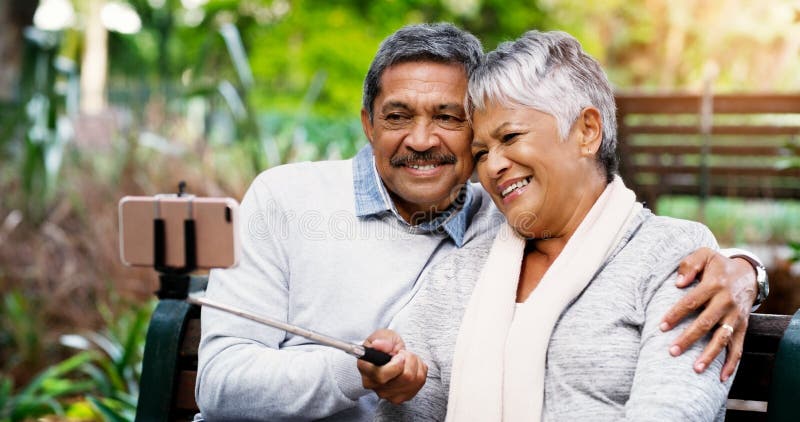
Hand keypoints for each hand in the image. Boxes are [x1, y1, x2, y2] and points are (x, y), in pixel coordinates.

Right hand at [357, 329, 427, 403]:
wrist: (387, 354)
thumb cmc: (383, 345)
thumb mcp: (381, 335)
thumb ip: (382, 341)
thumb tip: (378, 344)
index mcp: (365, 369)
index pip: (381, 376)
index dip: (396, 365)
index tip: (399, 354)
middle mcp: (374, 386)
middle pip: (404, 378)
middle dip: (409, 360)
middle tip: (403, 353)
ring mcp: (387, 394)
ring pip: (414, 380)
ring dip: (416, 364)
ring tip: (408, 358)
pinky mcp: (400, 397)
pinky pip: (419, 384)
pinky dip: (420, 371)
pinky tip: (412, 366)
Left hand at [660, 247, 756, 380]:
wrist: (748, 273)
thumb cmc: (717, 265)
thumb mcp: (704, 254)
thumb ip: (689, 264)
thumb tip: (678, 283)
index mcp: (714, 285)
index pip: (692, 302)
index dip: (676, 314)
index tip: (661, 327)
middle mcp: (727, 302)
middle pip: (706, 323)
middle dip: (689, 338)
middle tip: (672, 352)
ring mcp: (736, 316)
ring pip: (723, 338)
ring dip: (710, 354)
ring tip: (695, 369)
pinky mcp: (743, 326)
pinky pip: (738, 347)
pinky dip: (732, 363)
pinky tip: (721, 377)